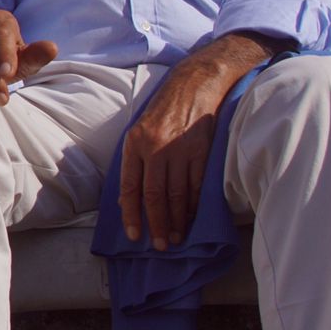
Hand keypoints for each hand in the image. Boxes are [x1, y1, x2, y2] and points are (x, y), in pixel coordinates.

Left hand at [117, 34, 268, 248]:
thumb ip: (134, 160)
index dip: (131, 214)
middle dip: (156, 224)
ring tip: (174, 238)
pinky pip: (196, 186)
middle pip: (155, 196)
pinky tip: (191, 219)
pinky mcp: (201, 151)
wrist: (194, 84)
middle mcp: (155, 148)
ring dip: (176, 221)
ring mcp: (180, 150)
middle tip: (159, 246)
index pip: (130, 187)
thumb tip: (129, 197)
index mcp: (134, 143)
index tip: (134, 234)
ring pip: (177, 195)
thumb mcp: (139, 129)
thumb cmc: (163, 109)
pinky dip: (194, 206)